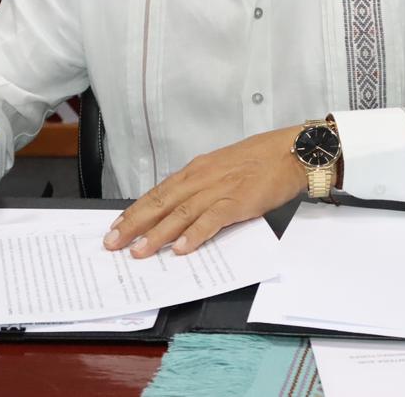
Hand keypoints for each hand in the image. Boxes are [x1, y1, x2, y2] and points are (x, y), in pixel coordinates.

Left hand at [105, 126, 306, 257]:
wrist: (291, 152)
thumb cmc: (260, 160)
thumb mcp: (223, 168)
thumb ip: (202, 187)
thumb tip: (181, 209)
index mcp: (197, 170)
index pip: (158, 192)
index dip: (135, 211)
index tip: (116, 227)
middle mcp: (202, 178)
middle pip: (161, 202)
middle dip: (134, 224)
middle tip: (113, 243)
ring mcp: (219, 189)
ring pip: (180, 213)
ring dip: (157, 234)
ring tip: (139, 252)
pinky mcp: (238, 201)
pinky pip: (211, 220)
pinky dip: (194, 234)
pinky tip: (181, 248)